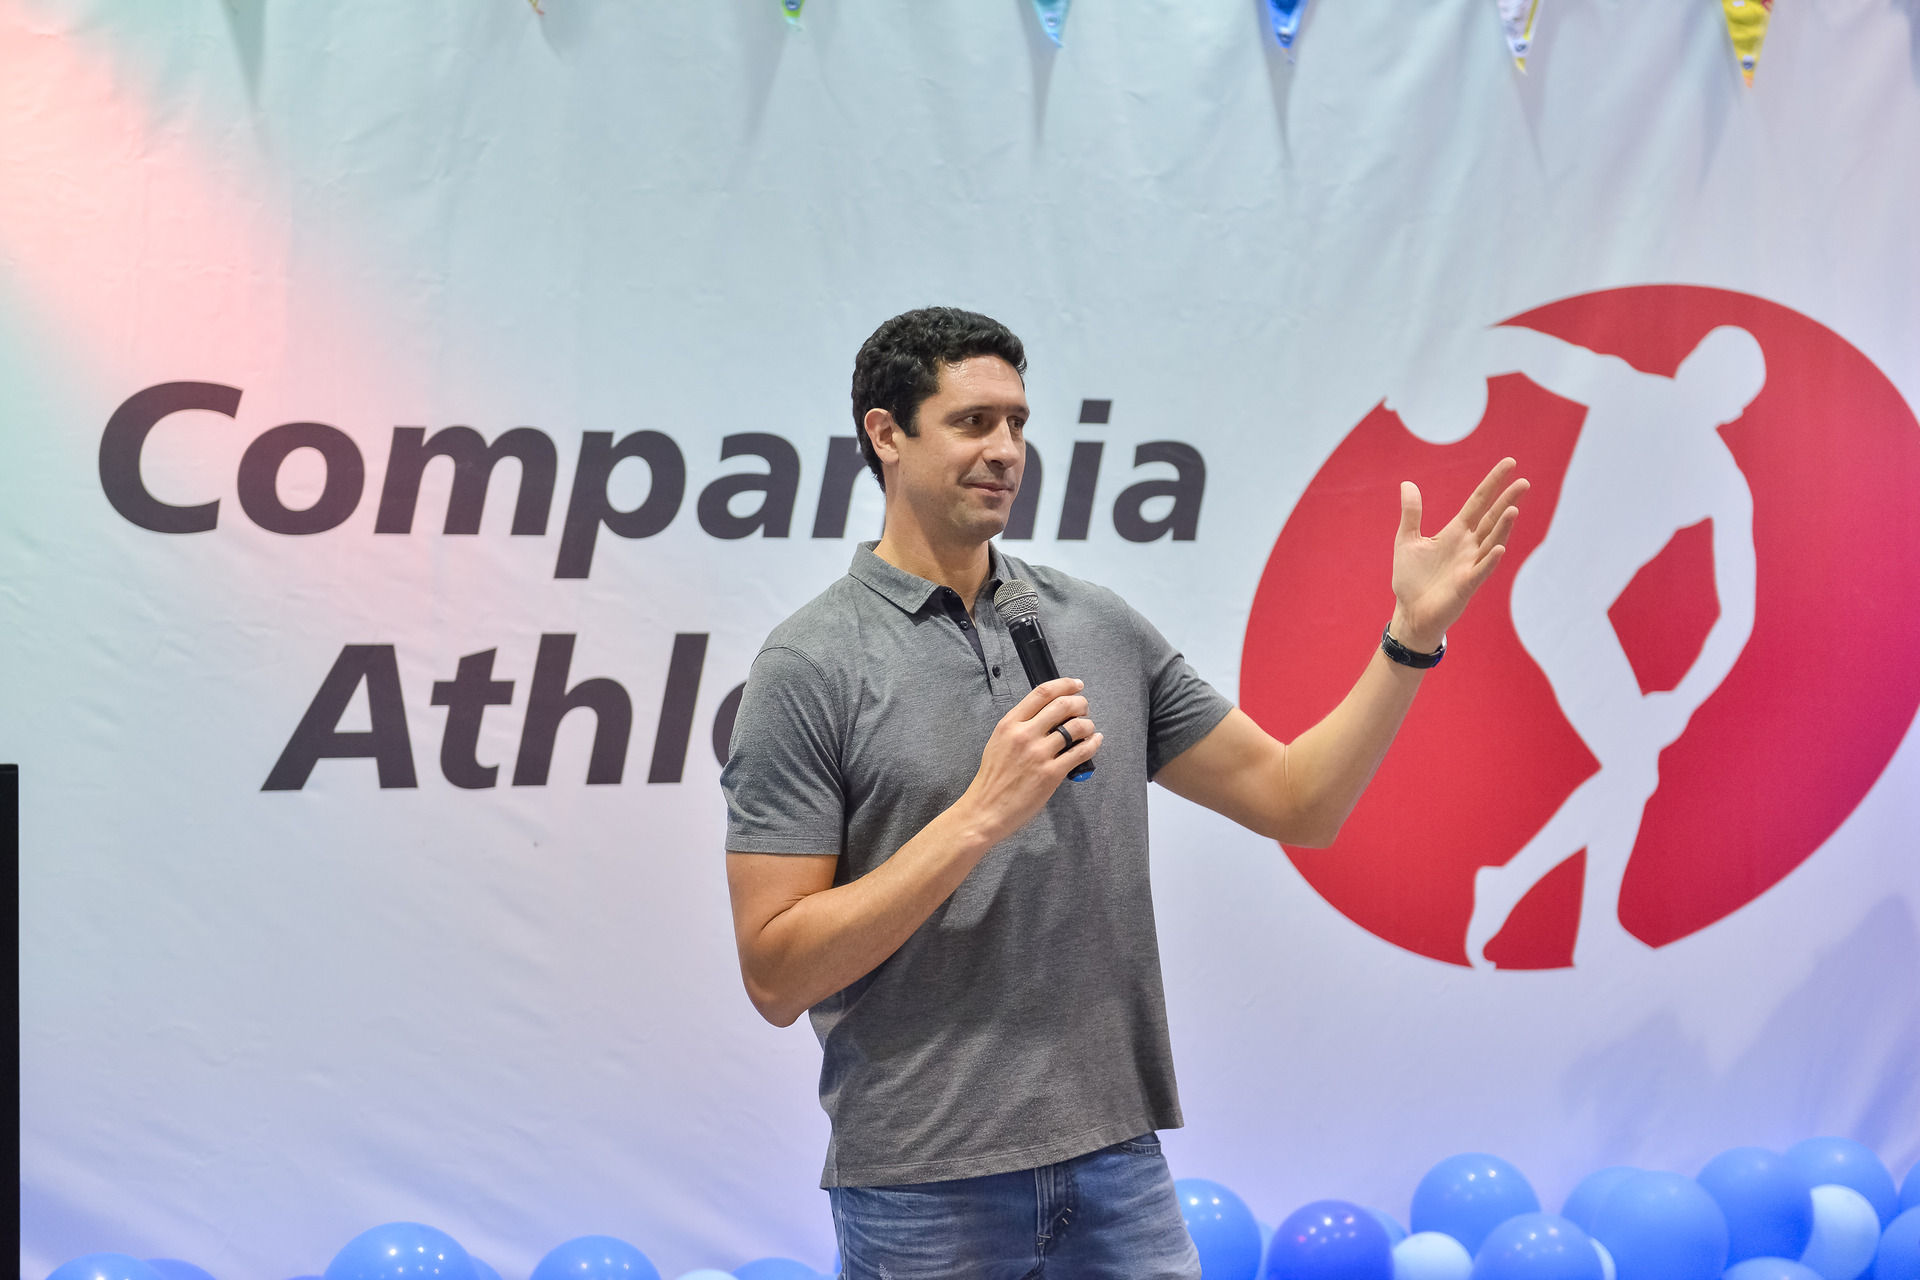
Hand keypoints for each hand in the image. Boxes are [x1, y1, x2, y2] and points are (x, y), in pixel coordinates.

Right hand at [958, 677, 1100, 844]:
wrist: (986, 809)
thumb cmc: (992, 778)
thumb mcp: (998, 741)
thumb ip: (1019, 725)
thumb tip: (1047, 713)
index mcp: (1010, 724)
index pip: (1042, 693)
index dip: (1065, 684)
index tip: (1076, 685)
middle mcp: (1024, 735)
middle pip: (1063, 705)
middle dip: (1080, 703)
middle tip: (1084, 707)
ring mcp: (1038, 754)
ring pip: (1076, 727)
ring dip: (1088, 725)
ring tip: (1088, 728)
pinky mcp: (1051, 774)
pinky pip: (1081, 752)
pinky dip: (1093, 744)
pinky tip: (1095, 741)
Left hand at [1390, 458, 1528, 652]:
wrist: (1410, 611)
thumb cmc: (1411, 578)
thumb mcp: (1407, 540)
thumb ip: (1411, 513)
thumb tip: (1407, 483)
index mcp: (1456, 532)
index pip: (1479, 502)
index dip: (1493, 483)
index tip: (1510, 463)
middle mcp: (1469, 546)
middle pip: (1492, 519)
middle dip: (1507, 501)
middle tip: (1524, 483)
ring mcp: (1470, 564)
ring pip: (1491, 542)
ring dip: (1502, 527)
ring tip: (1513, 509)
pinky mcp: (1466, 584)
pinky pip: (1481, 570)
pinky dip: (1490, 559)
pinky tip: (1499, 547)